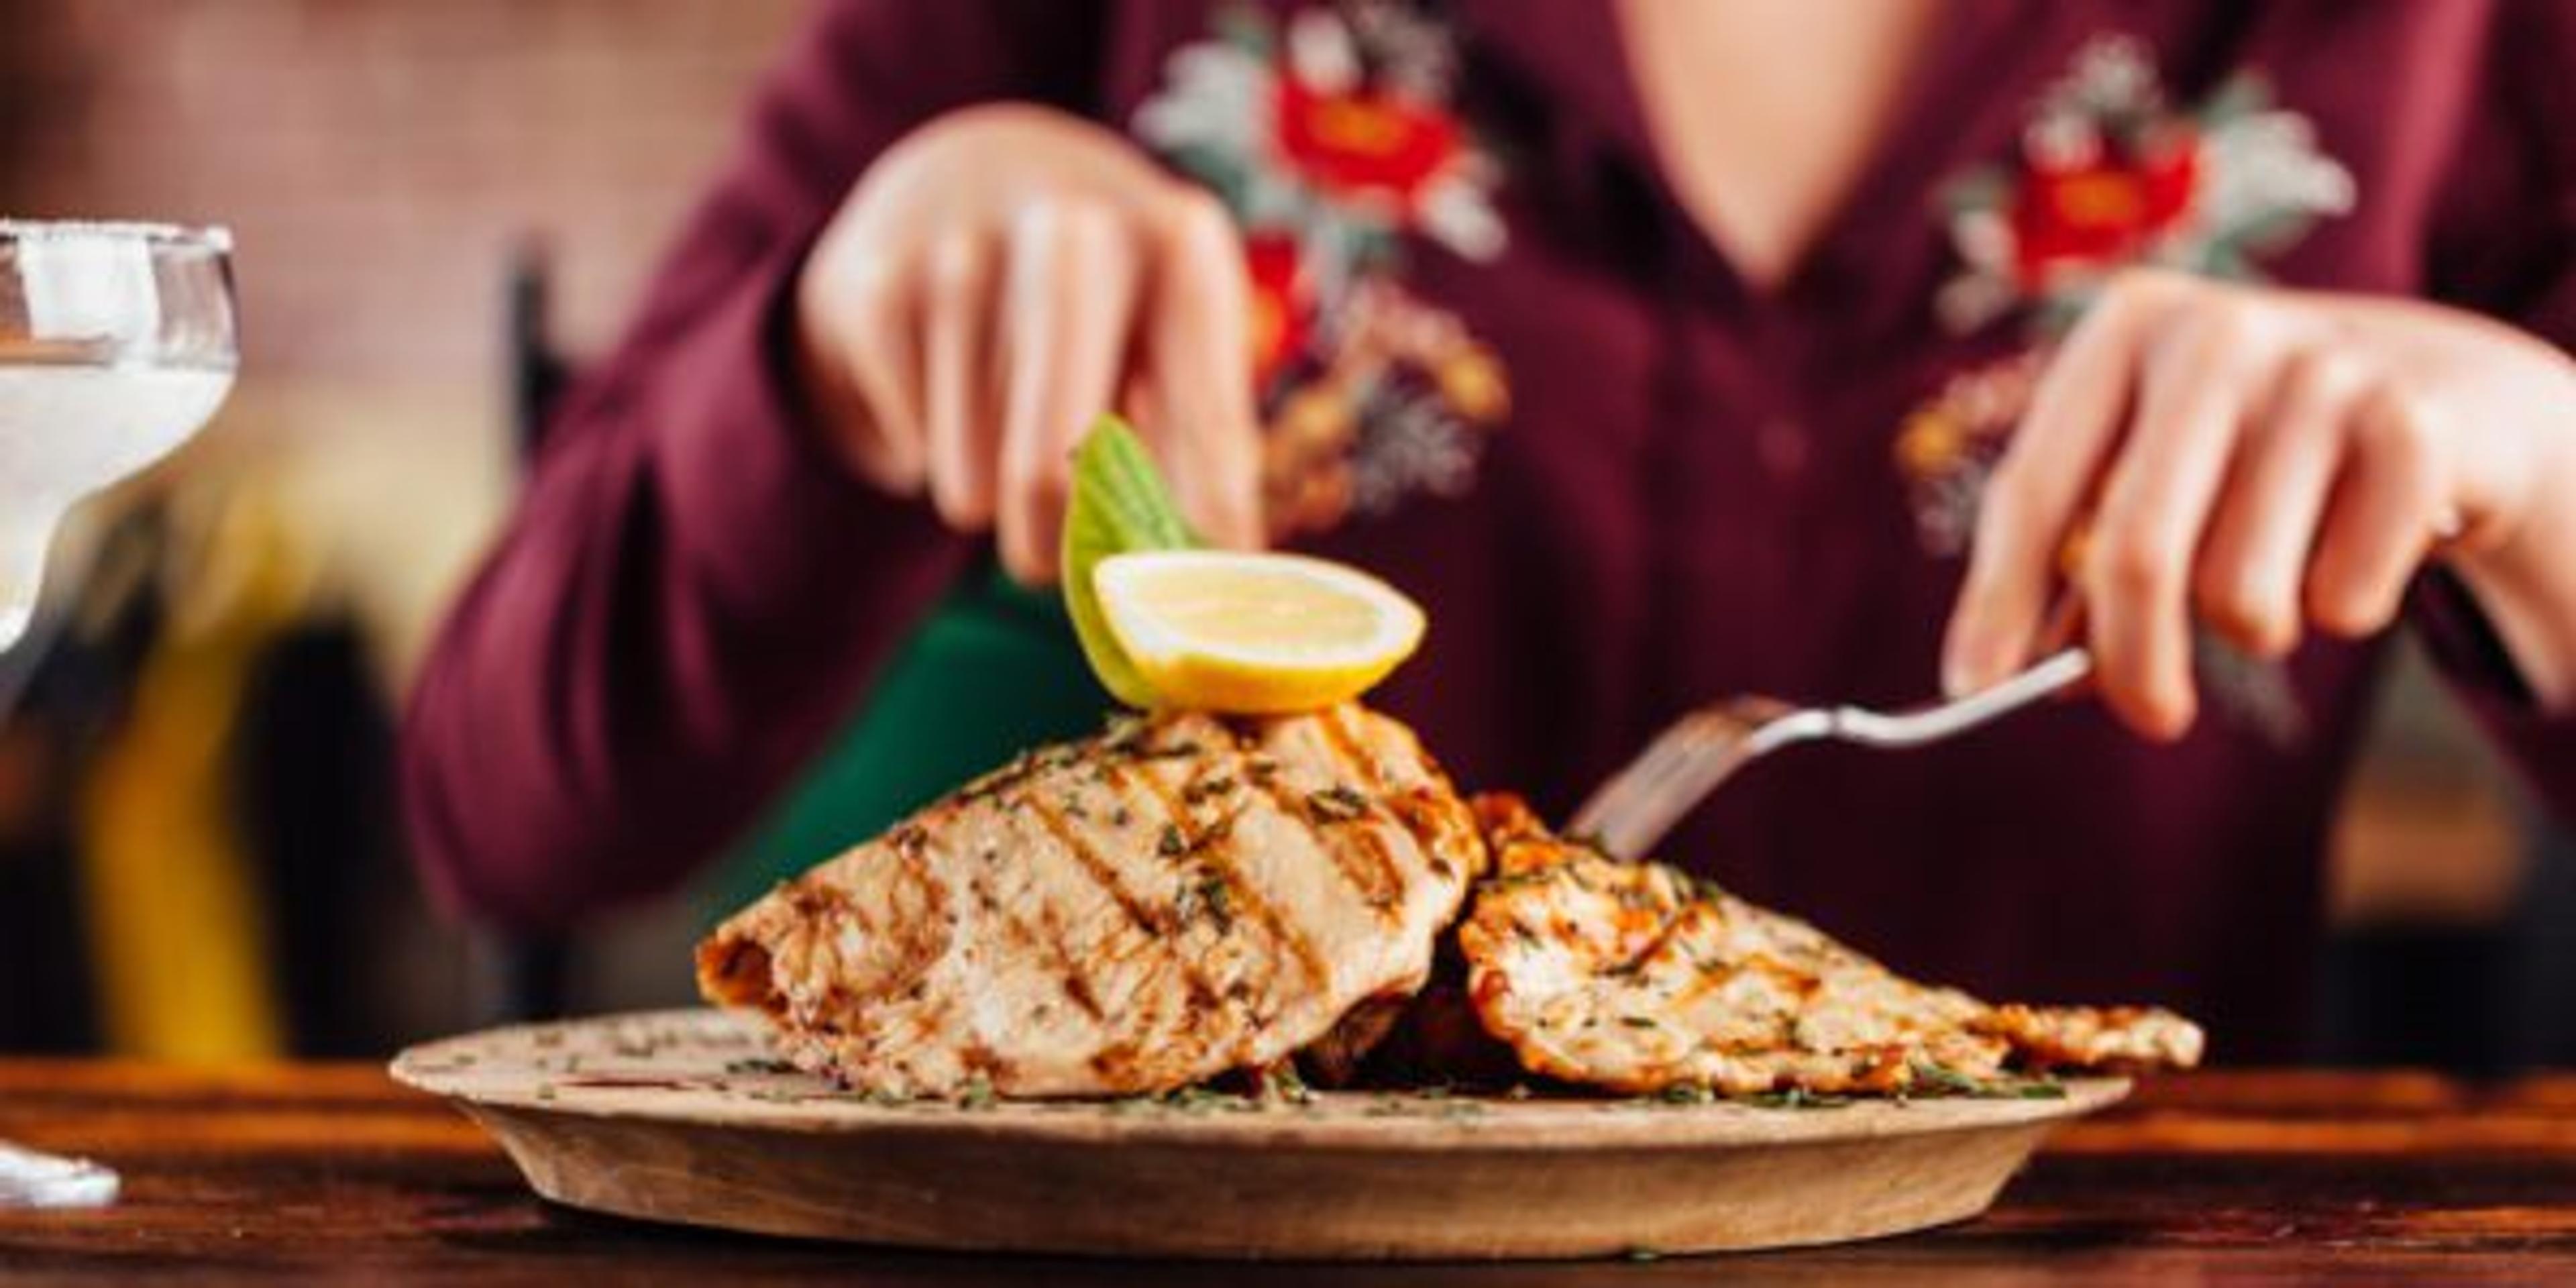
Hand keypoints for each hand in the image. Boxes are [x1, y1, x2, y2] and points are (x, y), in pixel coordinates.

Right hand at [793, 103, 1262, 580]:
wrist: (960, 172)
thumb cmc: (1101, 291)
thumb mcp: (1173, 334)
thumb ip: (1201, 448)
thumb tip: (1224, 574)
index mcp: (1177, 244)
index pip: (1203, 427)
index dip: (1199, 535)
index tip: (1192, 601)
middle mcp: (1076, 234)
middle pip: (1052, 474)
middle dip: (1058, 557)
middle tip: (1062, 567)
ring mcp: (963, 255)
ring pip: (972, 488)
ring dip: (992, 501)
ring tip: (1008, 432)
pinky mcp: (876, 287)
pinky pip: (911, 452)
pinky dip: (928, 452)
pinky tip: (946, 384)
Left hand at [1943, 269, 2575, 738]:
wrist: (2440, 393)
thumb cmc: (2249, 452)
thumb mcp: (2153, 475)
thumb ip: (2074, 565)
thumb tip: (2003, 673)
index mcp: (2126, 329)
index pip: (2034, 489)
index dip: (1996, 600)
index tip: (1972, 687)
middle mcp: (2217, 335)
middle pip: (2136, 554)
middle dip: (2131, 662)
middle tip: (2150, 716)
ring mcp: (2322, 374)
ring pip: (2242, 595)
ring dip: (2253, 626)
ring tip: (2276, 569)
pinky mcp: (2415, 430)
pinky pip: (2344, 599)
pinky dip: (2343, 608)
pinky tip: (2355, 547)